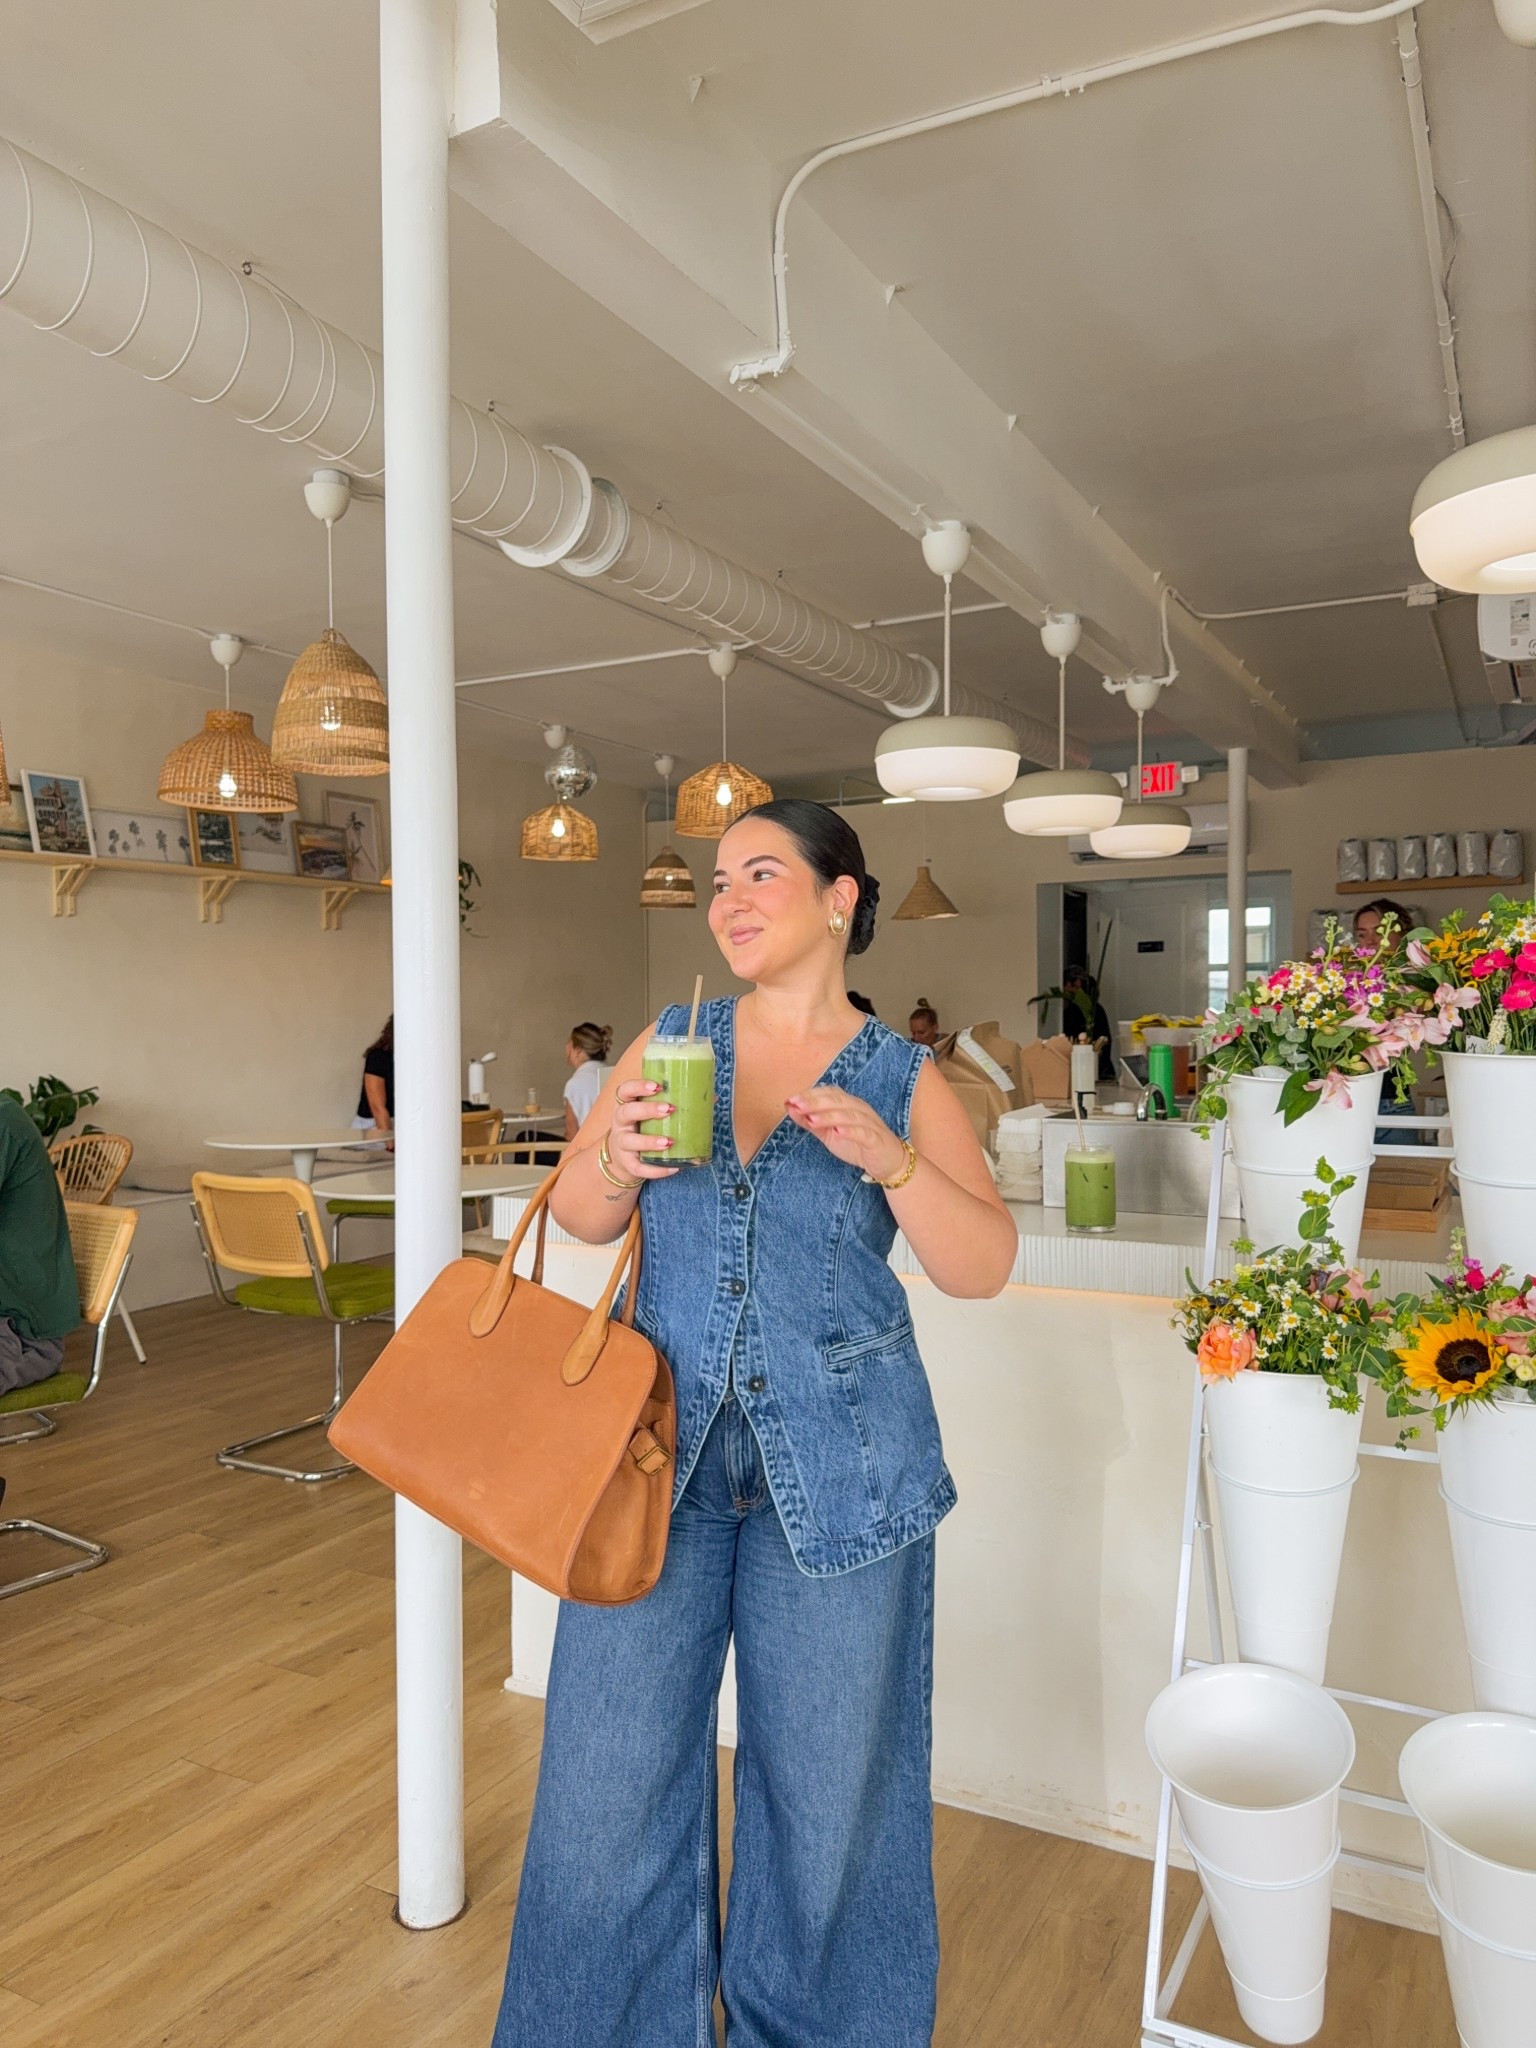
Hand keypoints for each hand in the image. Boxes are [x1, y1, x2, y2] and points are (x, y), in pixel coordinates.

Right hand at [606, 1078, 679, 1182]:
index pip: (625, 1090)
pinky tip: (672, 1168)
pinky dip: (655, 1170)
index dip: (638, 1086)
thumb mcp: (652, 1114)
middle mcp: (621, 1123)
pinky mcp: (627, 1163)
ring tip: (669, 1141)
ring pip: (629, 1141)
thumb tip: (712, 1097)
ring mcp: (621, 1143)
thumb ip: (675, 1103)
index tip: (657, 1086)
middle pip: (626, 1112)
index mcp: (627, 1104)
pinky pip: (638, 1168)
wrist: (625, 1156)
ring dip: (649, 1141)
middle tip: (669, 1109)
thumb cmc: (644, 1127)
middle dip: (647, 1110)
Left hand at [786, 1086, 906, 1182]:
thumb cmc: (857, 1144)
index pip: (828, 1093)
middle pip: (837, 1100)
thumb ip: (811, 1121)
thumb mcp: (829, 1133)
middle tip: (797, 1106)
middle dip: (815, 1102)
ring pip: (849, 1115)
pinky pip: (863, 1132)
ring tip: (811, 1120)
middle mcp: (859, 1109)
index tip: (790, 1100)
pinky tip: (838, 1132)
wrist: (888, 1162)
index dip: (810, 1095)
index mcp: (848, 1104)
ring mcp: (869, 1123)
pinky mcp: (876, 1139)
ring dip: (829, 1116)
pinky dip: (850, 1131)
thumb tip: (790, 1108)